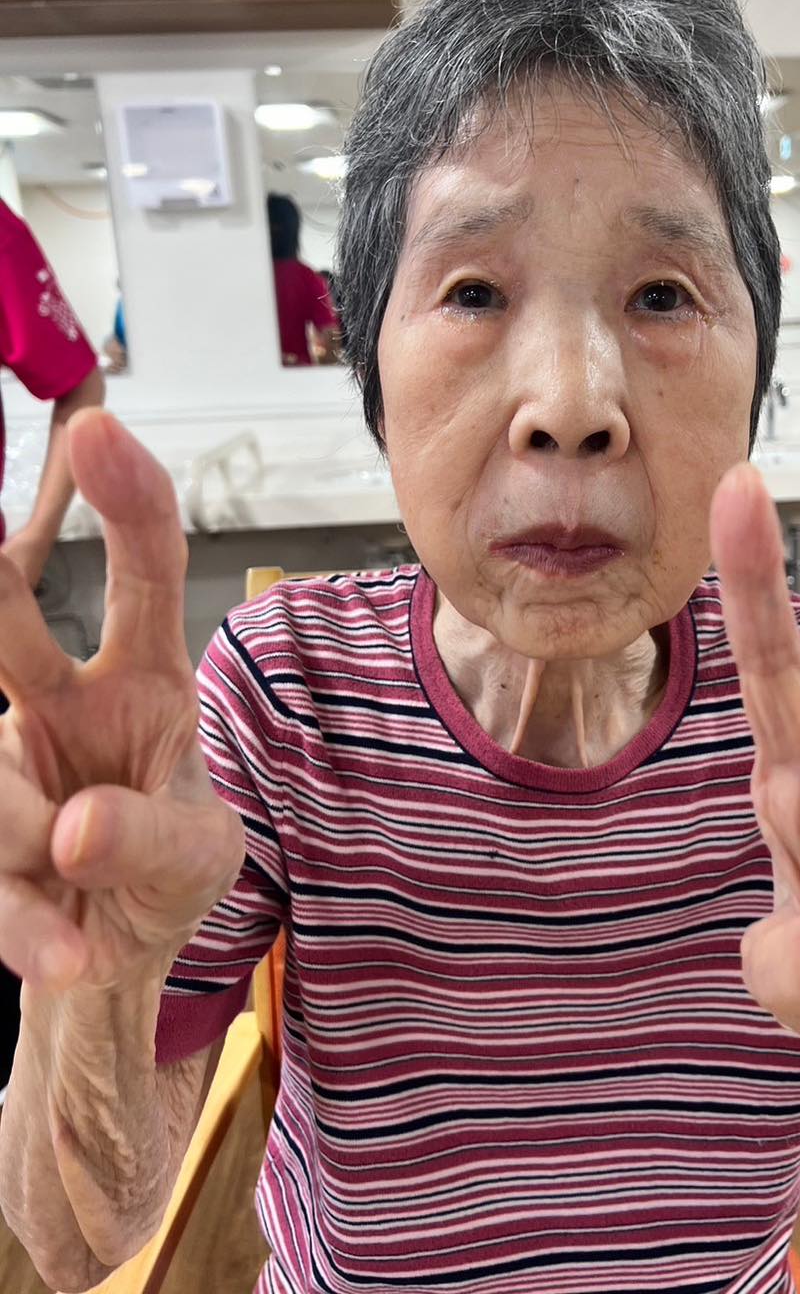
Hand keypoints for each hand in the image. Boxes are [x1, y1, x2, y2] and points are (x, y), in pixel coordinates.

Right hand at [0, 410, 244, 993]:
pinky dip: (17, 920)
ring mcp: (6, 761)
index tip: (97, 431)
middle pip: (13, 629)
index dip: (126, 504)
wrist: (113, 948)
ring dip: (28, 837)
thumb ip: (152, 840)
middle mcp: (64, 702)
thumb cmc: (166, 868)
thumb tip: (72, 829)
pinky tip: (63, 952)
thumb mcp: (196, 859)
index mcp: (146, 679)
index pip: (144, 577)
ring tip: (79, 901)